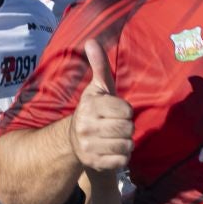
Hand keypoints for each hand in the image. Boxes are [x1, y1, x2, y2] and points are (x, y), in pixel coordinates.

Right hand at [68, 39, 132, 170]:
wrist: (74, 141)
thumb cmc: (95, 110)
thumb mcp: (97, 88)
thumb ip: (98, 65)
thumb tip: (91, 41)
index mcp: (89, 106)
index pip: (126, 110)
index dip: (126, 111)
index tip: (116, 111)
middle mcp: (86, 126)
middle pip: (128, 128)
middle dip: (127, 127)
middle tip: (117, 125)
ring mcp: (89, 146)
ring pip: (127, 145)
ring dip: (126, 142)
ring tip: (115, 138)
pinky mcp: (94, 162)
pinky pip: (122, 161)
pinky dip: (122, 157)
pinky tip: (112, 150)